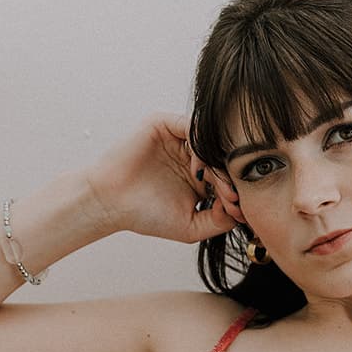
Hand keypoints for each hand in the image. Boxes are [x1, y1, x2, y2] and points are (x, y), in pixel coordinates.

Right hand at [83, 112, 245, 242]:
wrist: (110, 205)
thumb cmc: (146, 216)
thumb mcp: (191, 226)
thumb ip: (218, 221)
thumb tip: (241, 212)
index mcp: (200, 175)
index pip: (228, 174)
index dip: (237, 190)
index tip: (239, 209)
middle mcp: (191, 154)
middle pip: (223, 156)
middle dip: (231, 178)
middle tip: (232, 197)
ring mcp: (178, 138)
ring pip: (210, 142)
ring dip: (218, 163)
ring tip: (213, 185)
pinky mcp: (164, 125)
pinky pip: (192, 126)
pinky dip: (200, 146)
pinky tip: (197, 169)